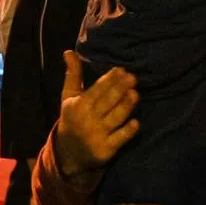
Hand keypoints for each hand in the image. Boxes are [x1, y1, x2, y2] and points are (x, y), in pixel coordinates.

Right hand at [54, 51, 139, 177]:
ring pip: (115, 118)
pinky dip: (128, 130)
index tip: (121, 70)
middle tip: (133, 78)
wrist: (69, 152)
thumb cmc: (73, 118)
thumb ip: (73, 74)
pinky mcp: (106, 150)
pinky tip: (136, 122)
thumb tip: (69, 51)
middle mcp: (87, 120)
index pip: (96, 90)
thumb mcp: (69, 97)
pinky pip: (120, 138)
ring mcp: (97, 135)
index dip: (109, 79)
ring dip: (126, 106)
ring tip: (136, 94)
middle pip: (107, 102)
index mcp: (78, 105)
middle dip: (120, 89)